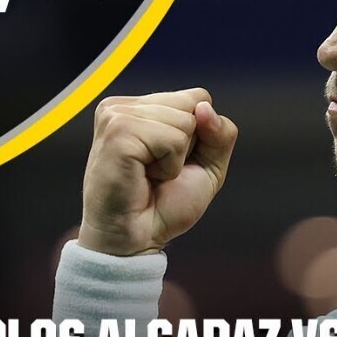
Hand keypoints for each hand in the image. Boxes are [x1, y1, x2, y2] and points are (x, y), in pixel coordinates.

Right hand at [78, 88, 237, 255]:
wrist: (136, 239)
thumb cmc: (165, 205)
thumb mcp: (208, 165)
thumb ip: (219, 133)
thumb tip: (203, 107)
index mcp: (141, 107)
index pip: (198, 97)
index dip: (200, 135)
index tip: (172, 160)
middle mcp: (124, 106)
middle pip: (193, 104)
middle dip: (189, 145)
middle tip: (159, 171)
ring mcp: (117, 116)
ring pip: (185, 121)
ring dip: (177, 158)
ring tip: (149, 174)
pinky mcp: (117, 133)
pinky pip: (172, 139)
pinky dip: (168, 166)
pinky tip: (144, 176)